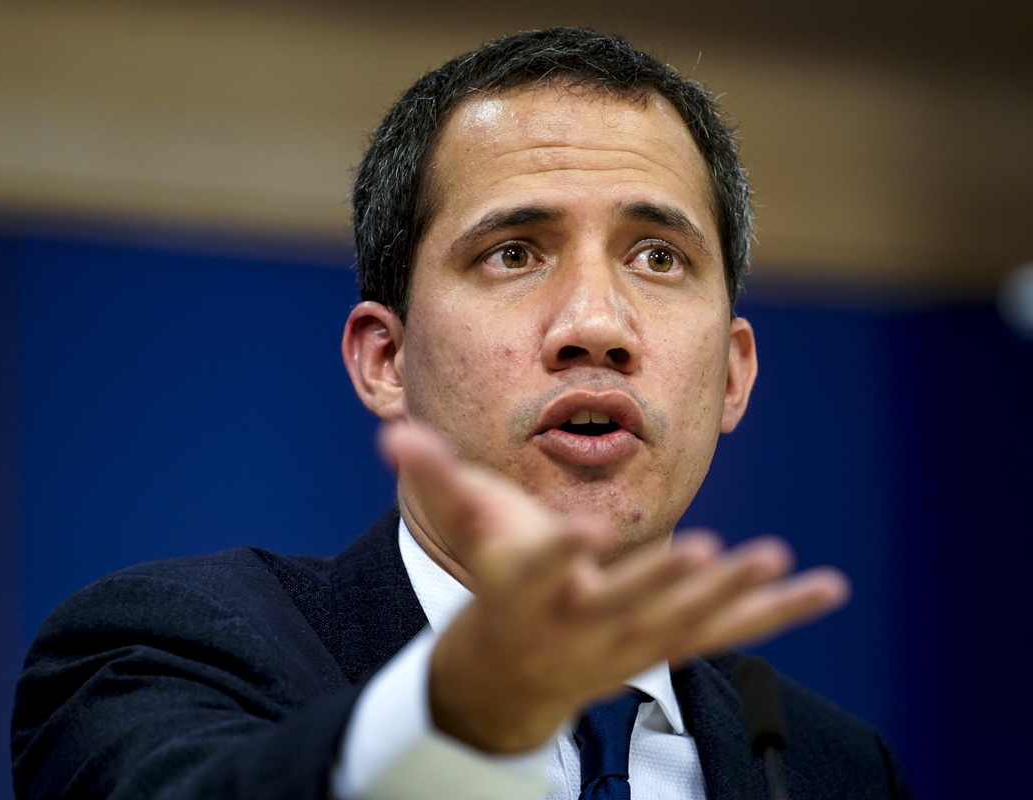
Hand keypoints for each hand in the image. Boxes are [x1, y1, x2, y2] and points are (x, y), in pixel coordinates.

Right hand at [382, 421, 849, 753]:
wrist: (511, 675)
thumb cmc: (493, 585)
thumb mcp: (463, 531)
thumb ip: (433, 479)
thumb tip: (394, 435)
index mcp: (528, 593)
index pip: (537, 573)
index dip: (556, 554)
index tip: (580, 536)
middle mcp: (581, 624)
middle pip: (624, 604)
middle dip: (665, 581)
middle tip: (709, 551)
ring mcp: (629, 640)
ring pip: (682, 623)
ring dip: (728, 594)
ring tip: (771, 560)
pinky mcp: (667, 643)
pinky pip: (727, 633)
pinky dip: (776, 613)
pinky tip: (825, 590)